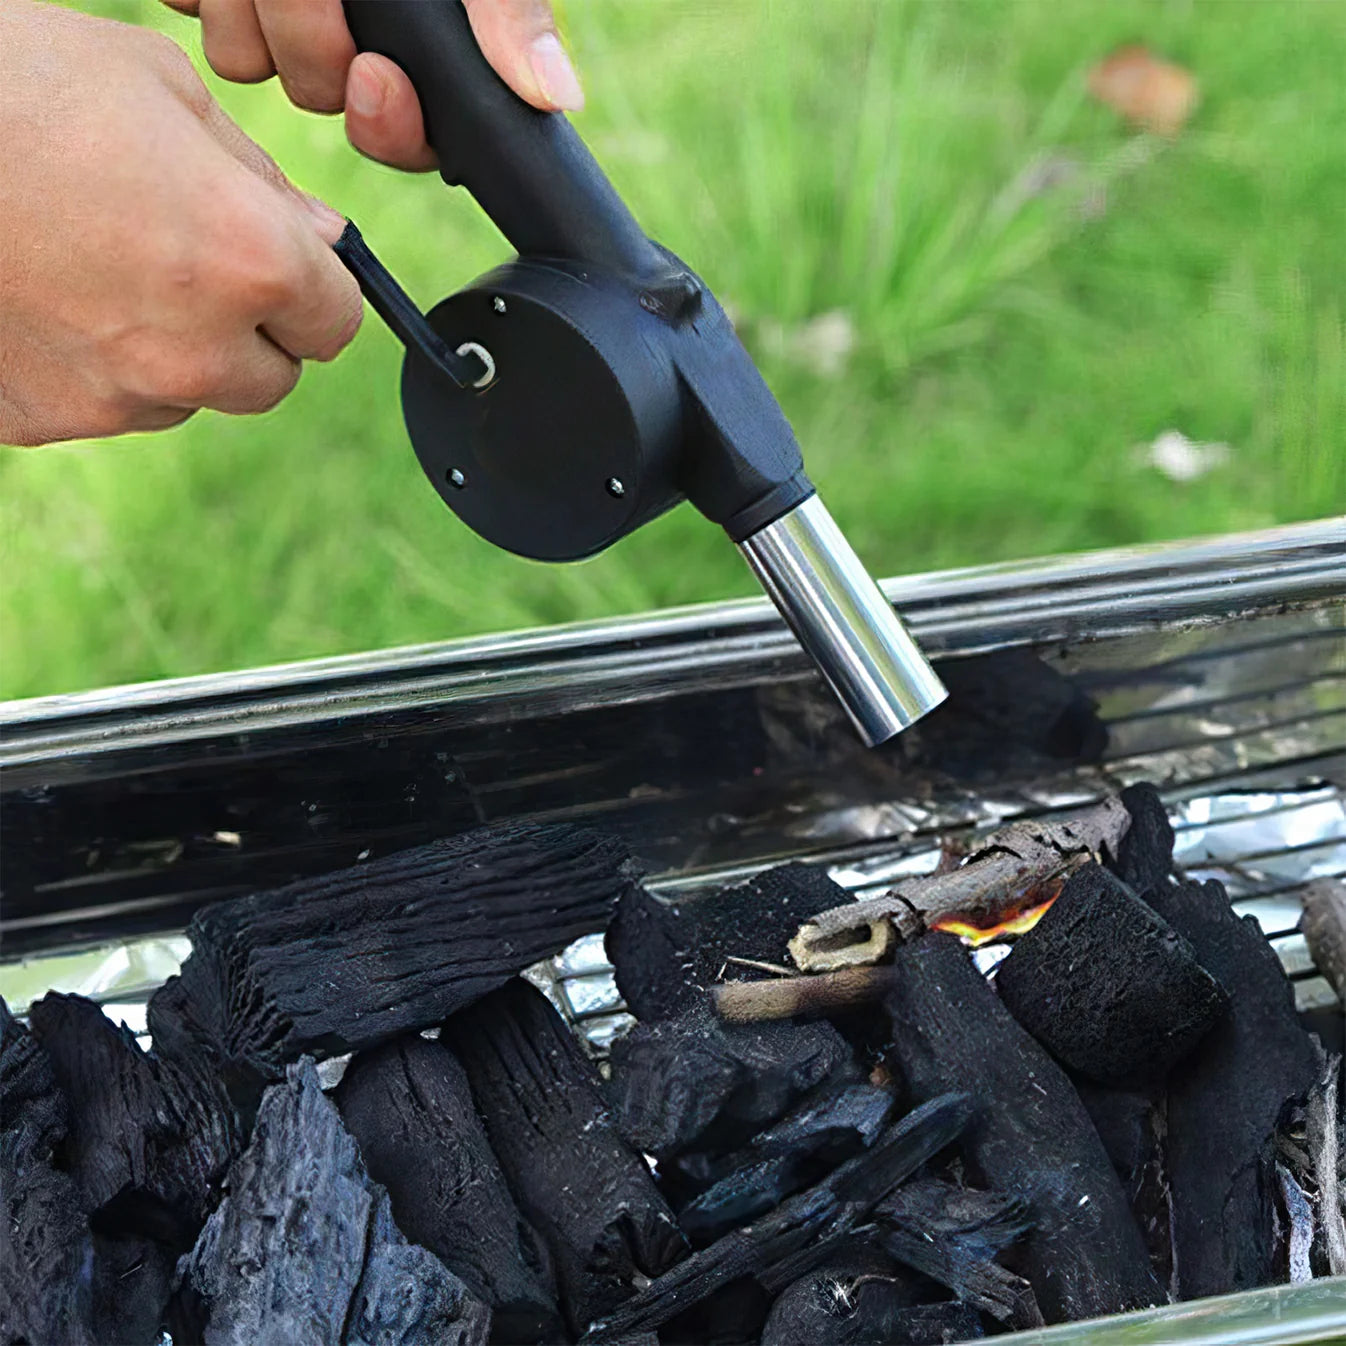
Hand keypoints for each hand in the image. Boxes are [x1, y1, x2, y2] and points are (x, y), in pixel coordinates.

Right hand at [0, 1, 360, 445]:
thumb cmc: (13, 83)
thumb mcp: (158, 87)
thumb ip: (260, 179)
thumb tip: (321, 235)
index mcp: (250, 262)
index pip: (339, 321)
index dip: (316, 288)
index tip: (287, 265)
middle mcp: (197, 352)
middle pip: (273, 377)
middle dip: (251, 329)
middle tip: (188, 262)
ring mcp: (118, 396)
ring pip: (190, 394)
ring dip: (174, 350)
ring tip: (99, 264)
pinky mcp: (48, 418)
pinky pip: (109, 404)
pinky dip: (97, 364)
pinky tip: (47, 295)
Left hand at [165, 0, 584, 171]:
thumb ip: (509, 10)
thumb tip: (559, 95)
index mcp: (412, 40)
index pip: (409, 137)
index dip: (392, 126)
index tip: (377, 73)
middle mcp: (344, 33)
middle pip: (319, 96)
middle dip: (313, 43)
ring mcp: (271, 11)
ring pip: (248, 63)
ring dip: (257, 11)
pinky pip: (199, 14)